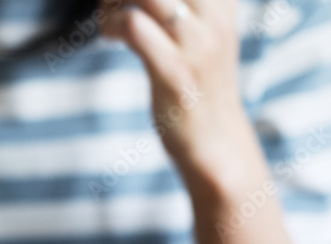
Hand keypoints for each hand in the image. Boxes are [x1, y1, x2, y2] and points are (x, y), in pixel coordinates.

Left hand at [100, 0, 256, 184]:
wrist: (215, 143)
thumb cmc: (200, 88)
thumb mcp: (202, 36)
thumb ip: (186, 9)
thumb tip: (142, 3)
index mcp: (222, 5)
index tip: (128, 0)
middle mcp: (213, 19)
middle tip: (112, 4)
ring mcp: (195, 45)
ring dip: (114, 0)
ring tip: (108, 20)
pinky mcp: (173, 71)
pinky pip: (134, 25)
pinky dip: (112, 24)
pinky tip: (109, 37)